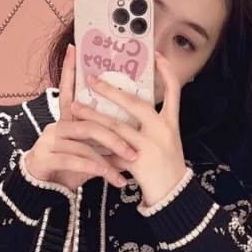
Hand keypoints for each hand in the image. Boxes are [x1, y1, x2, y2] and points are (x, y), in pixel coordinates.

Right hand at [22, 43, 136, 190]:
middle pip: (89, 123)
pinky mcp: (46, 158)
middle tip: (134, 151)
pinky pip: (75, 160)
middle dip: (114, 137)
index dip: (70, 70)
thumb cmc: (71, 165)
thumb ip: (102, 136)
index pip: (69, 90)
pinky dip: (96, 170)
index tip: (74, 48)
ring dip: (108, 158)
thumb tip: (131, 127)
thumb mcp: (88, 149)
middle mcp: (56, 125)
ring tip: (126, 169)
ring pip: (84, 144)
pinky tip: (111, 178)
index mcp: (67, 119)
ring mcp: (49, 141)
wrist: (45, 187)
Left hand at [70, 52, 188, 207]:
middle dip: (110, 90)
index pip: (175, 91)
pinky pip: (112, 152)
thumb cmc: (167, 166)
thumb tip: (127, 103)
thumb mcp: (167, 140)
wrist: (174, 195)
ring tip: (76, 107)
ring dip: (93, 116)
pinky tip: (82, 142)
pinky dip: (97, 148)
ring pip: (116, 126)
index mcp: (172, 123)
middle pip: (135, 103)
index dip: (167, 72)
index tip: (156, 55)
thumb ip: (151, 123)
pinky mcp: (138, 163)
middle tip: (92, 79)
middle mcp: (163, 131)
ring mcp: (150, 147)